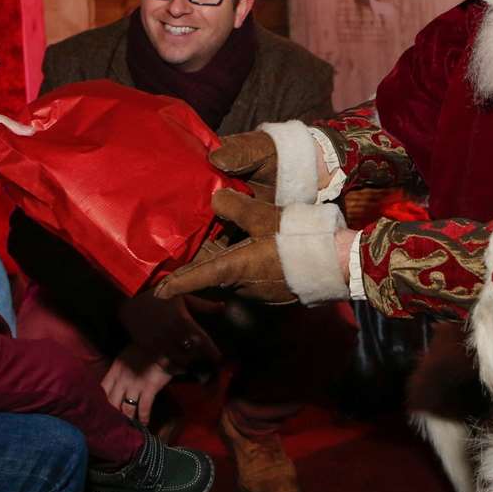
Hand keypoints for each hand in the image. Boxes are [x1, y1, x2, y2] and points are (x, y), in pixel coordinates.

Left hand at [0, 109, 32, 179]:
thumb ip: (8, 124)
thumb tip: (33, 131)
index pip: (12, 138)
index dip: (24, 140)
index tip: (38, 143)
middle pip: (11, 154)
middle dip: (21, 155)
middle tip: (35, 155)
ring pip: (5, 167)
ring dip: (12, 165)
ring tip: (25, 162)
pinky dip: (0, 174)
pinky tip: (8, 169)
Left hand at [101, 345, 173, 423]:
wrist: (162, 343)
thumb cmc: (144, 348)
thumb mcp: (125, 357)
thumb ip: (119, 371)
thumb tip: (116, 384)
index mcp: (115, 370)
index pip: (102, 389)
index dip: (100, 402)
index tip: (100, 410)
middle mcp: (122, 379)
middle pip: (111, 402)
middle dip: (111, 415)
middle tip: (111, 426)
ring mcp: (135, 385)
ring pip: (126, 408)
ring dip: (127, 419)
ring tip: (127, 428)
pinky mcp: (149, 388)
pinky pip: (143, 408)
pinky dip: (143, 418)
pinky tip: (144, 424)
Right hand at [118, 292, 219, 370]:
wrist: (129, 297)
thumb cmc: (159, 293)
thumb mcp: (183, 295)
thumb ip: (203, 304)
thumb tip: (223, 307)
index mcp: (182, 320)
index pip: (202, 341)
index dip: (212, 352)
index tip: (219, 358)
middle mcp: (172, 334)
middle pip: (192, 354)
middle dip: (201, 360)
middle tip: (208, 363)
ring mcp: (158, 342)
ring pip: (178, 361)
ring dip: (188, 364)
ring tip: (194, 365)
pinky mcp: (147, 348)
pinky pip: (163, 363)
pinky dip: (172, 367)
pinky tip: (178, 367)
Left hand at [154, 189, 295, 302]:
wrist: (336, 263)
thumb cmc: (297, 239)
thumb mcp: (264, 215)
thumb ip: (236, 207)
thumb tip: (215, 198)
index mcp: (234, 269)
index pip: (196, 279)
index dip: (175, 285)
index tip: (156, 292)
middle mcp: (241, 287)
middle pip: (210, 280)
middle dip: (195, 272)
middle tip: (181, 260)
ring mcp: (258, 293)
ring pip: (228, 281)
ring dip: (218, 269)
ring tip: (209, 251)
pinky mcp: (273, 293)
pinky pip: (245, 282)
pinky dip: (236, 270)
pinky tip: (241, 254)